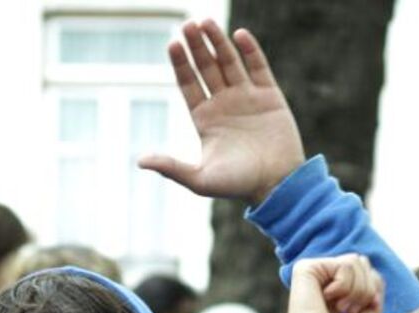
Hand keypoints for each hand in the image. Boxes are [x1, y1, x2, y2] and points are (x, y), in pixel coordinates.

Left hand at [139, 19, 304, 205]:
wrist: (278, 185)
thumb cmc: (238, 185)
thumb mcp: (200, 179)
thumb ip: (171, 167)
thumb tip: (140, 161)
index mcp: (206, 119)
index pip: (189, 84)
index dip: (181, 64)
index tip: (173, 44)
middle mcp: (224, 105)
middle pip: (207, 68)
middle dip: (197, 47)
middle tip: (187, 25)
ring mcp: (247, 98)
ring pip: (229, 62)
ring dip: (218, 42)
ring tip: (206, 22)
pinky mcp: (270, 97)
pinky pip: (258, 68)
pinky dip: (250, 51)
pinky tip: (239, 35)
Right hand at [274, 254, 382, 312]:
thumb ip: (373, 294)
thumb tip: (376, 275)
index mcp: (336, 289)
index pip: (367, 272)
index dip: (372, 290)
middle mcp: (324, 277)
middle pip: (362, 262)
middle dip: (365, 289)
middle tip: (348, 310)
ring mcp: (315, 271)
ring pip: (355, 261)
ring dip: (356, 290)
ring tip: (340, 307)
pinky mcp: (307, 268)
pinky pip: (345, 265)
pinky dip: (344, 286)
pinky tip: (327, 299)